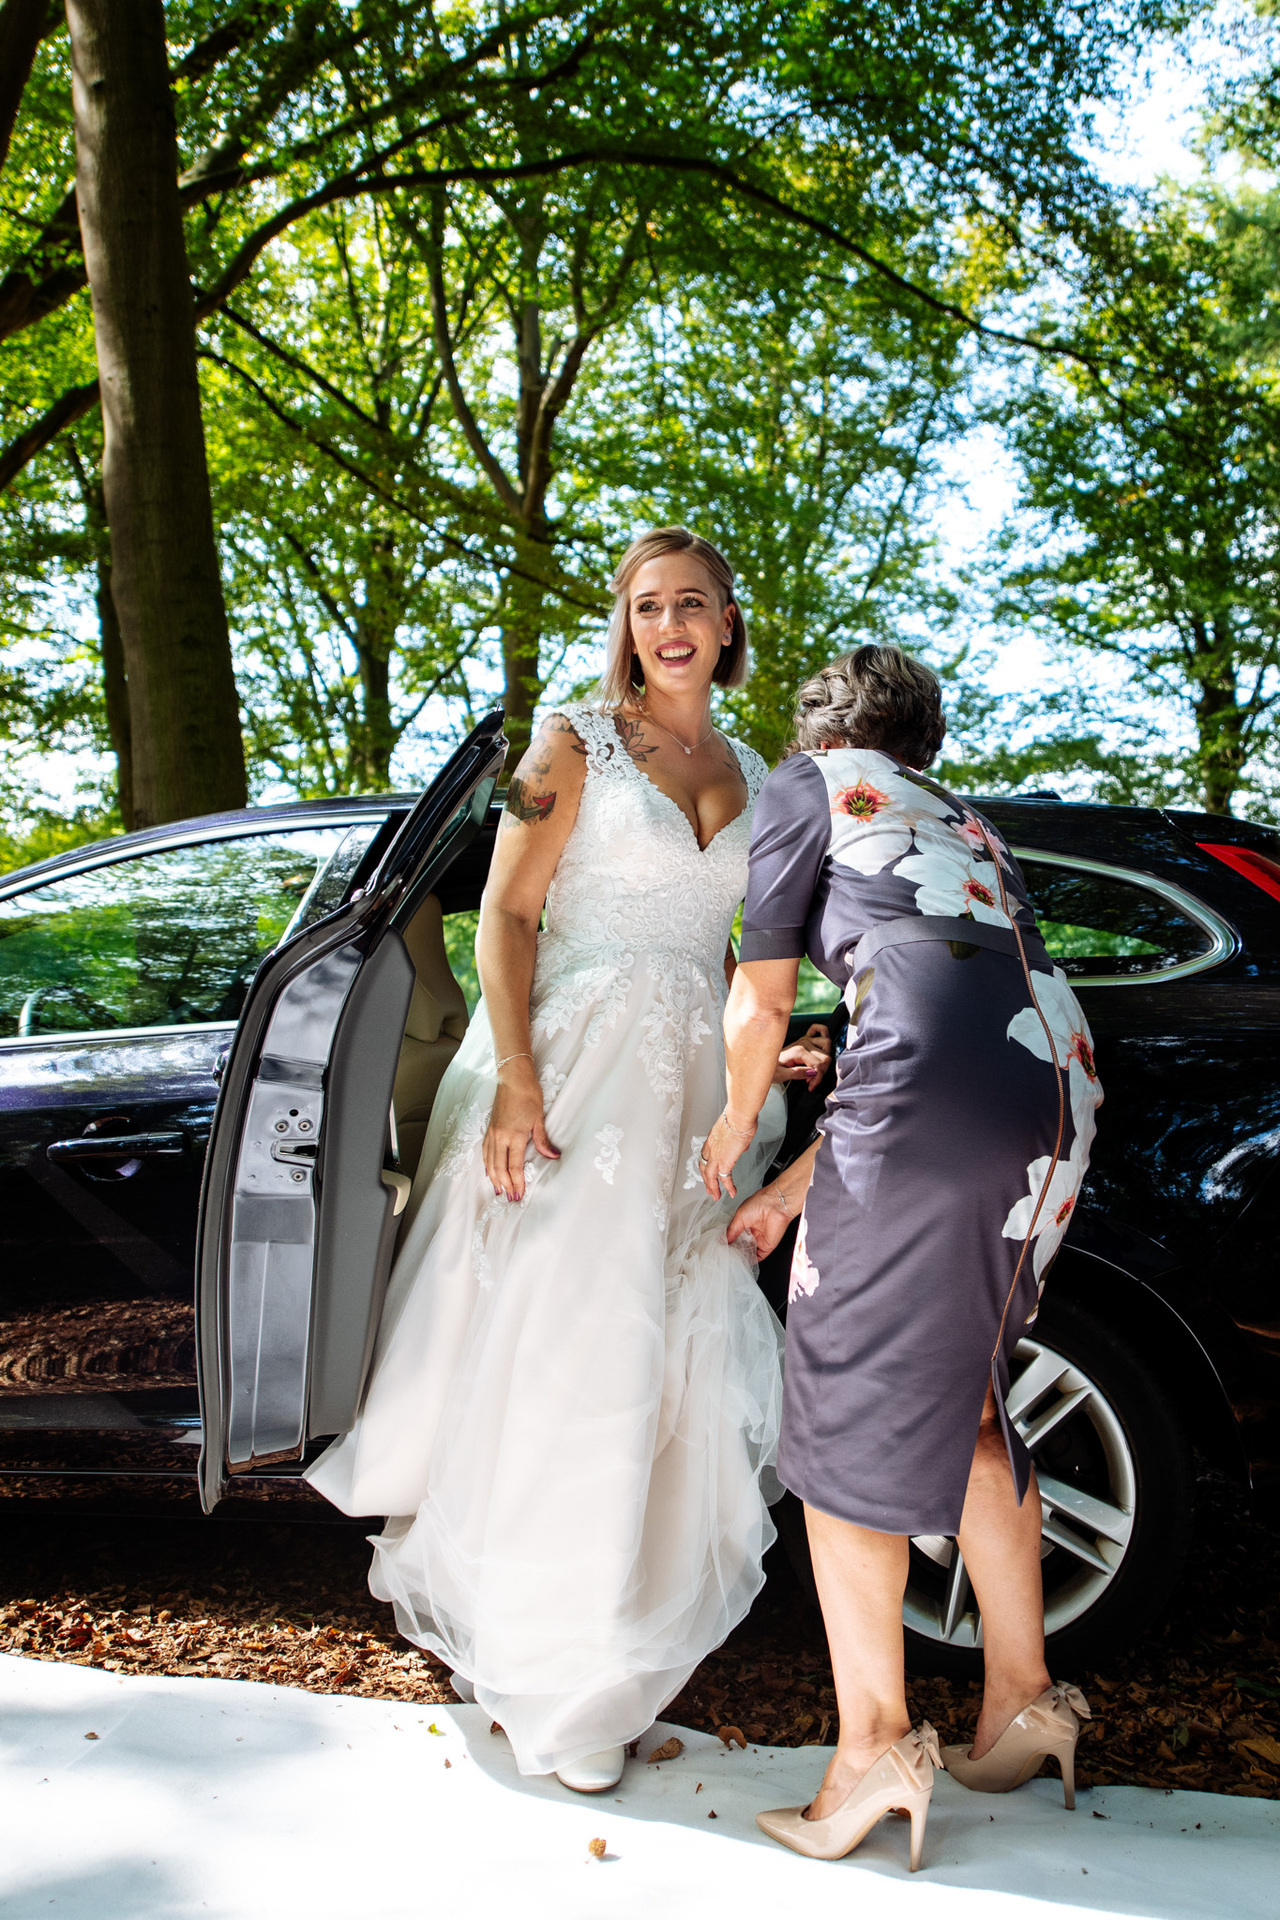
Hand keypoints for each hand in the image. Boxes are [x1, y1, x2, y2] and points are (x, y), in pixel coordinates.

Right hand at [482, 1058, 558, 1200]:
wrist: (513, 1078)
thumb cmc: (528, 1095)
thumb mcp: (538, 1119)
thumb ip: (543, 1141)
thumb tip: (553, 1156)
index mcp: (514, 1136)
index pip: (514, 1166)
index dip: (517, 1183)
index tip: (519, 1194)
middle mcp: (500, 1137)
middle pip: (500, 1168)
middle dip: (505, 1185)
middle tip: (510, 1198)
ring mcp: (492, 1133)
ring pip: (490, 1162)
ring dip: (494, 1178)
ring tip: (498, 1190)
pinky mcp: (489, 1129)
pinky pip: (485, 1151)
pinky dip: (487, 1164)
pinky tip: (489, 1171)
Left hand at [700, 1109, 756, 1200]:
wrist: (739, 1117)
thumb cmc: (739, 1117)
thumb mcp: (734, 1129)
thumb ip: (736, 1140)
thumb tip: (741, 1146)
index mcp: (711, 1140)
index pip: (705, 1157)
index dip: (706, 1167)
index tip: (707, 1174)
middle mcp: (710, 1149)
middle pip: (704, 1169)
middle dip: (706, 1181)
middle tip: (709, 1190)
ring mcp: (715, 1156)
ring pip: (710, 1177)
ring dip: (713, 1188)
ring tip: (716, 1196)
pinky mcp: (724, 1162)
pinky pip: (724, 1179)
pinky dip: (728, 1187)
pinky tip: (732, 1192)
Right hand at [726, 1184, 794, 1260]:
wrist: (775, 1206)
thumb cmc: (759, 1204)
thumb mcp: (739, 1217)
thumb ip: (731, 1230)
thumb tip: (724, 1240)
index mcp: (745, 1224)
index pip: (734, 1236)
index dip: (728, 1242)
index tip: (720, 1247)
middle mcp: (752, 1233)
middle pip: (741, 1245)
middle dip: (734, 1250)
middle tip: (725, 1255)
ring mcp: (759, 1240)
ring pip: (748, 1253)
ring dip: (741, 1256)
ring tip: (731, 1260)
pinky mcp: (767, 1247)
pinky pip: (758, 1257)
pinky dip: (751, 1261)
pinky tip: (743, 1262)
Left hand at [772, 1022, 832, 1087]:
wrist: (763, 1061)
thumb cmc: (770, 1068)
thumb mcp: (781, 1075)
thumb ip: (797, 1073)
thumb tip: (813, 1073)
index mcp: (799, 1051)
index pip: (818, 1065)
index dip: (817, 1079)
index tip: (811, 1086)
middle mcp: (804, 1043)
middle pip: (825, 1057)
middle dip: (821, 1072)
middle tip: (811, 1082)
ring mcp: (805, 1039)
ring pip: (827, 1044)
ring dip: (825, 1058)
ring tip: (815, 1070)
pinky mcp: (805, 1038)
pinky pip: (820, 1029)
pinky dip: (824, 1033)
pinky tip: (821, 1047)